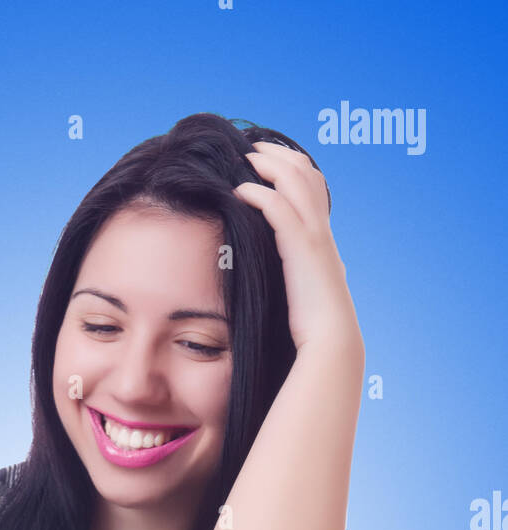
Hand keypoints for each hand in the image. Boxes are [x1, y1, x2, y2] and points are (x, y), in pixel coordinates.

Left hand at [232, 141, 363, 355]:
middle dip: (278, 154)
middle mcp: (322, 230)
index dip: (291, 165)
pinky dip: (259, 194)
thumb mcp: (305, 290)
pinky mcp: (301, 248)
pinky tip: (240, 192)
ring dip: (268, 165)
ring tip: (245, 159)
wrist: (331, 340)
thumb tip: (285, 275)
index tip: (265, 160)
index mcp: (322, 237)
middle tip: (252, 148)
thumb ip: (297, 274)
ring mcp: (314, 236)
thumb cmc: (314, 324)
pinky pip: (279, 209)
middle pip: (306, 172)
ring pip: (295, 181)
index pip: (313, 185)